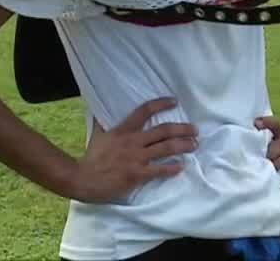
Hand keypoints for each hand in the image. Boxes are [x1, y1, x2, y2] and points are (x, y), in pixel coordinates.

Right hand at [70, 97, 197, 203]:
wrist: (84, 178)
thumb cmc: (92, 157)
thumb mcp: (98, 135)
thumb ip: (102, 121)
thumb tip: (99, 107)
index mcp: (123, 130)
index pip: (144, 111)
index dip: (161, 104)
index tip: (174, 101)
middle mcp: (133, 141)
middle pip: (163, 130)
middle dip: (182, 129)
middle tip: (195, 129)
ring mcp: (136, 158)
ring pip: (166, 148)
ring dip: (183, 146)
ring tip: (194, 144)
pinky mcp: (138, 174)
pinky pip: (160, 170)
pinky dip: (173, 168)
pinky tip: (181, 166)